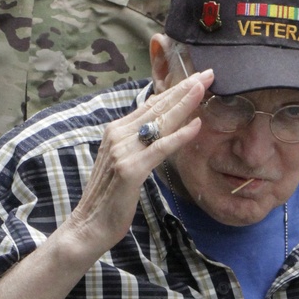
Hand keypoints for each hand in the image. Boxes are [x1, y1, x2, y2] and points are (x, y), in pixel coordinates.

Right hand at [63, 70, 211, 262]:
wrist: (89, 225)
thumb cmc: (110, 196)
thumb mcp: (123, 160)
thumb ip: (137, 139)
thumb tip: (155, 115)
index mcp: (116, 131)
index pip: (151, 104)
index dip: (175, 89)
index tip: (197, 76)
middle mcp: (117, 135)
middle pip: (157, 107)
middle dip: (184, 88)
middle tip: (208, 73)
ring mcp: (122, 151)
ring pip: (160, 122)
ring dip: (184, 103)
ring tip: (204, 87)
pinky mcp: (130, 169)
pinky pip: (160, 148)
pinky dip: (179, 136)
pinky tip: (196, 126)